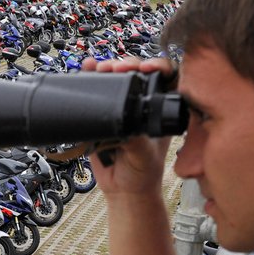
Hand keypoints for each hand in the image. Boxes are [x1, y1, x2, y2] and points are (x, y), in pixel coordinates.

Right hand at [77, 56, 176, 198]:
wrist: (123, 189)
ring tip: (99, 67)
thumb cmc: (143, 173)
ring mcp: (123, 107)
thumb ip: (136, 138)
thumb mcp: (144, 154)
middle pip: (138, 71)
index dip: (158, 66)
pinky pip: (97, 91)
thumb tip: (122, 120)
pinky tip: (86, 68)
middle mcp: (144, 104)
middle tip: (116, 69)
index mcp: (162, 110)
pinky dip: (90, 77)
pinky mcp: (104, 114)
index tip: (145, 68)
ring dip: (107, 68)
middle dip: (127, 65)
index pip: (167, 77)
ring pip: (117, 78)